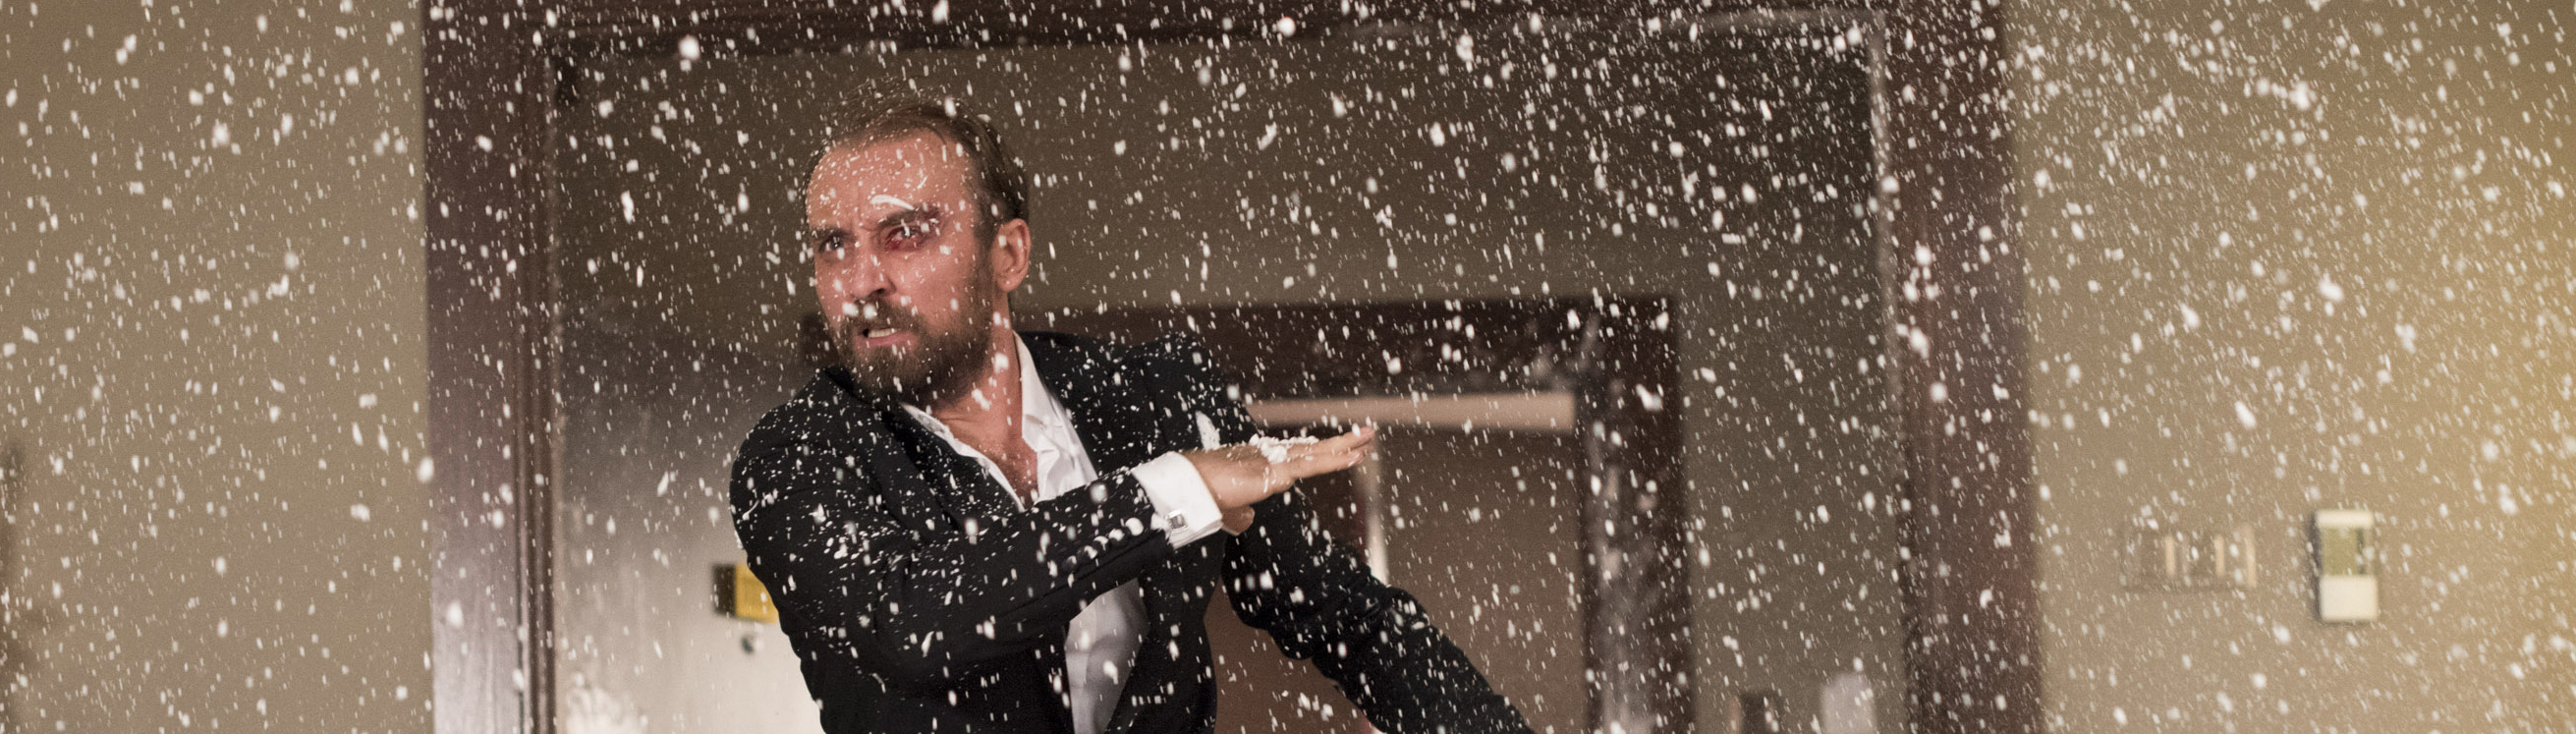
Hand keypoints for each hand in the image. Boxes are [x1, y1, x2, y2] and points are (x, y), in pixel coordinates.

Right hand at [1182, 426, 1375, 532]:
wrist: (1190, 489)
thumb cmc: (1204, 497)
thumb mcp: (1229, 510)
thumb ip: (1242, 514)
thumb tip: (1248, 519)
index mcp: (1260, 463)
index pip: (1297, 455)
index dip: (1319, 451)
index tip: (1338, 447)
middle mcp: (1269, 456)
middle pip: (1313, 448)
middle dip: (1340, 443)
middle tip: (1365, 434)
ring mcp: (1273, 461)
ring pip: (1317, 452)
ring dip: (1345, 446)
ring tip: (1368, 438)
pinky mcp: (1276, 471)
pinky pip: (1312, 465)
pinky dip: (1335, 461)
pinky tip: (1353, 457)